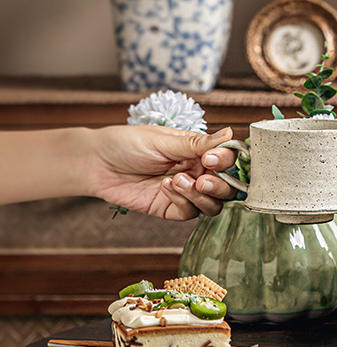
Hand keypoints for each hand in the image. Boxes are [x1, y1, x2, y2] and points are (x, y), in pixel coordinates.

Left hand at [86, 125, 238, 219]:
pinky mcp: (170, 209)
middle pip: (226, 186)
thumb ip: (198, 143)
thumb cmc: (127, 144)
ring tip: (178, 181)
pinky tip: (165, 188)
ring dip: (201, 195)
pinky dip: (182, 202)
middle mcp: (196, 172)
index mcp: (199, 151)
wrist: (96, 163)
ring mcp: (185, 192)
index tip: (211, 159)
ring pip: (212, 204)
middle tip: (202, 180)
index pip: (228, 159)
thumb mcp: (164, 140)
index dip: (226, 162)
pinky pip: (190, 213)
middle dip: (219, 185)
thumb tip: (231, 134)